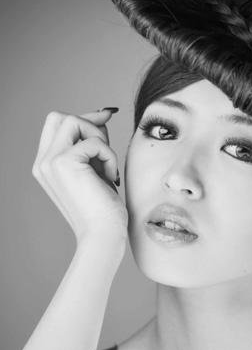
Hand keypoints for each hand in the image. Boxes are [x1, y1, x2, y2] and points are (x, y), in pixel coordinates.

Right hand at [32, 109, 127, 251]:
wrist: (103, 234)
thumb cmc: (103, 207)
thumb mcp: (96, 168)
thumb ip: (93, 143)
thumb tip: (102, 115)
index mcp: (47, 165)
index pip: (57, 125)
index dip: (83, 117)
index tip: (107, 116)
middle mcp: (43, 162)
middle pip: (60, 117)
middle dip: (90, 123)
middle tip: (107, 145)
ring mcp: (50, 162)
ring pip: (73, 120)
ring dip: (99, 138)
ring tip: (108, 165)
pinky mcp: (64, 163)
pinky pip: (94, 141)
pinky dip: (109, 156)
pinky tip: (111, 177)